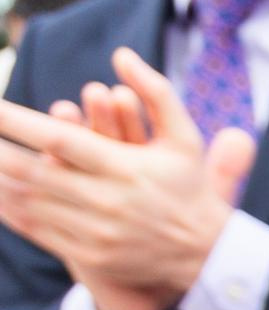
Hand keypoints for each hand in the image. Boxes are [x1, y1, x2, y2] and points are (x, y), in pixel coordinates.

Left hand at [0, 47, 255, 309]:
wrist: (207, 254)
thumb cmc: (189, 187)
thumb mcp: (185, 138)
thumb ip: (157, 92)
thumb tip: (122, 54)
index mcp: (126, 168)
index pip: (60, 139)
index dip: (17, 122)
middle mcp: (108, 201)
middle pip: (33, 172)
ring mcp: (97, 232)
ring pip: (29, 201)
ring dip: (0, 179)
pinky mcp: (91, 255)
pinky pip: (37, 230)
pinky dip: (11, 210)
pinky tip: (0, 192)